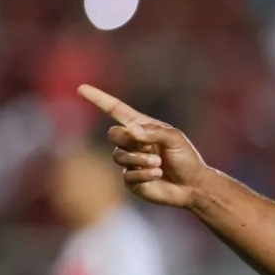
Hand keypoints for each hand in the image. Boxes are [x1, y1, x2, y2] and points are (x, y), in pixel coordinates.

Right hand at [77, 85, 206, 207]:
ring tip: (159, 164)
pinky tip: (157, 174)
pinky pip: (127, 175)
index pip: (116, 111)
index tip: (82, 88)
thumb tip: (131, 131)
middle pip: (113, 134)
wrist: (192, 186)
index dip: (99, 99)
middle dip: (126, 139)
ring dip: (140, 160)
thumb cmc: (186, 158)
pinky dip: (144, 174)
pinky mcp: (131, 180)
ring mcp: (130, 162)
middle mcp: (133, 143)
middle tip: (147, 146)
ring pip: (119, 156)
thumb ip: (153, 132)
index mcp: (143, 127)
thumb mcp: (175, 139)